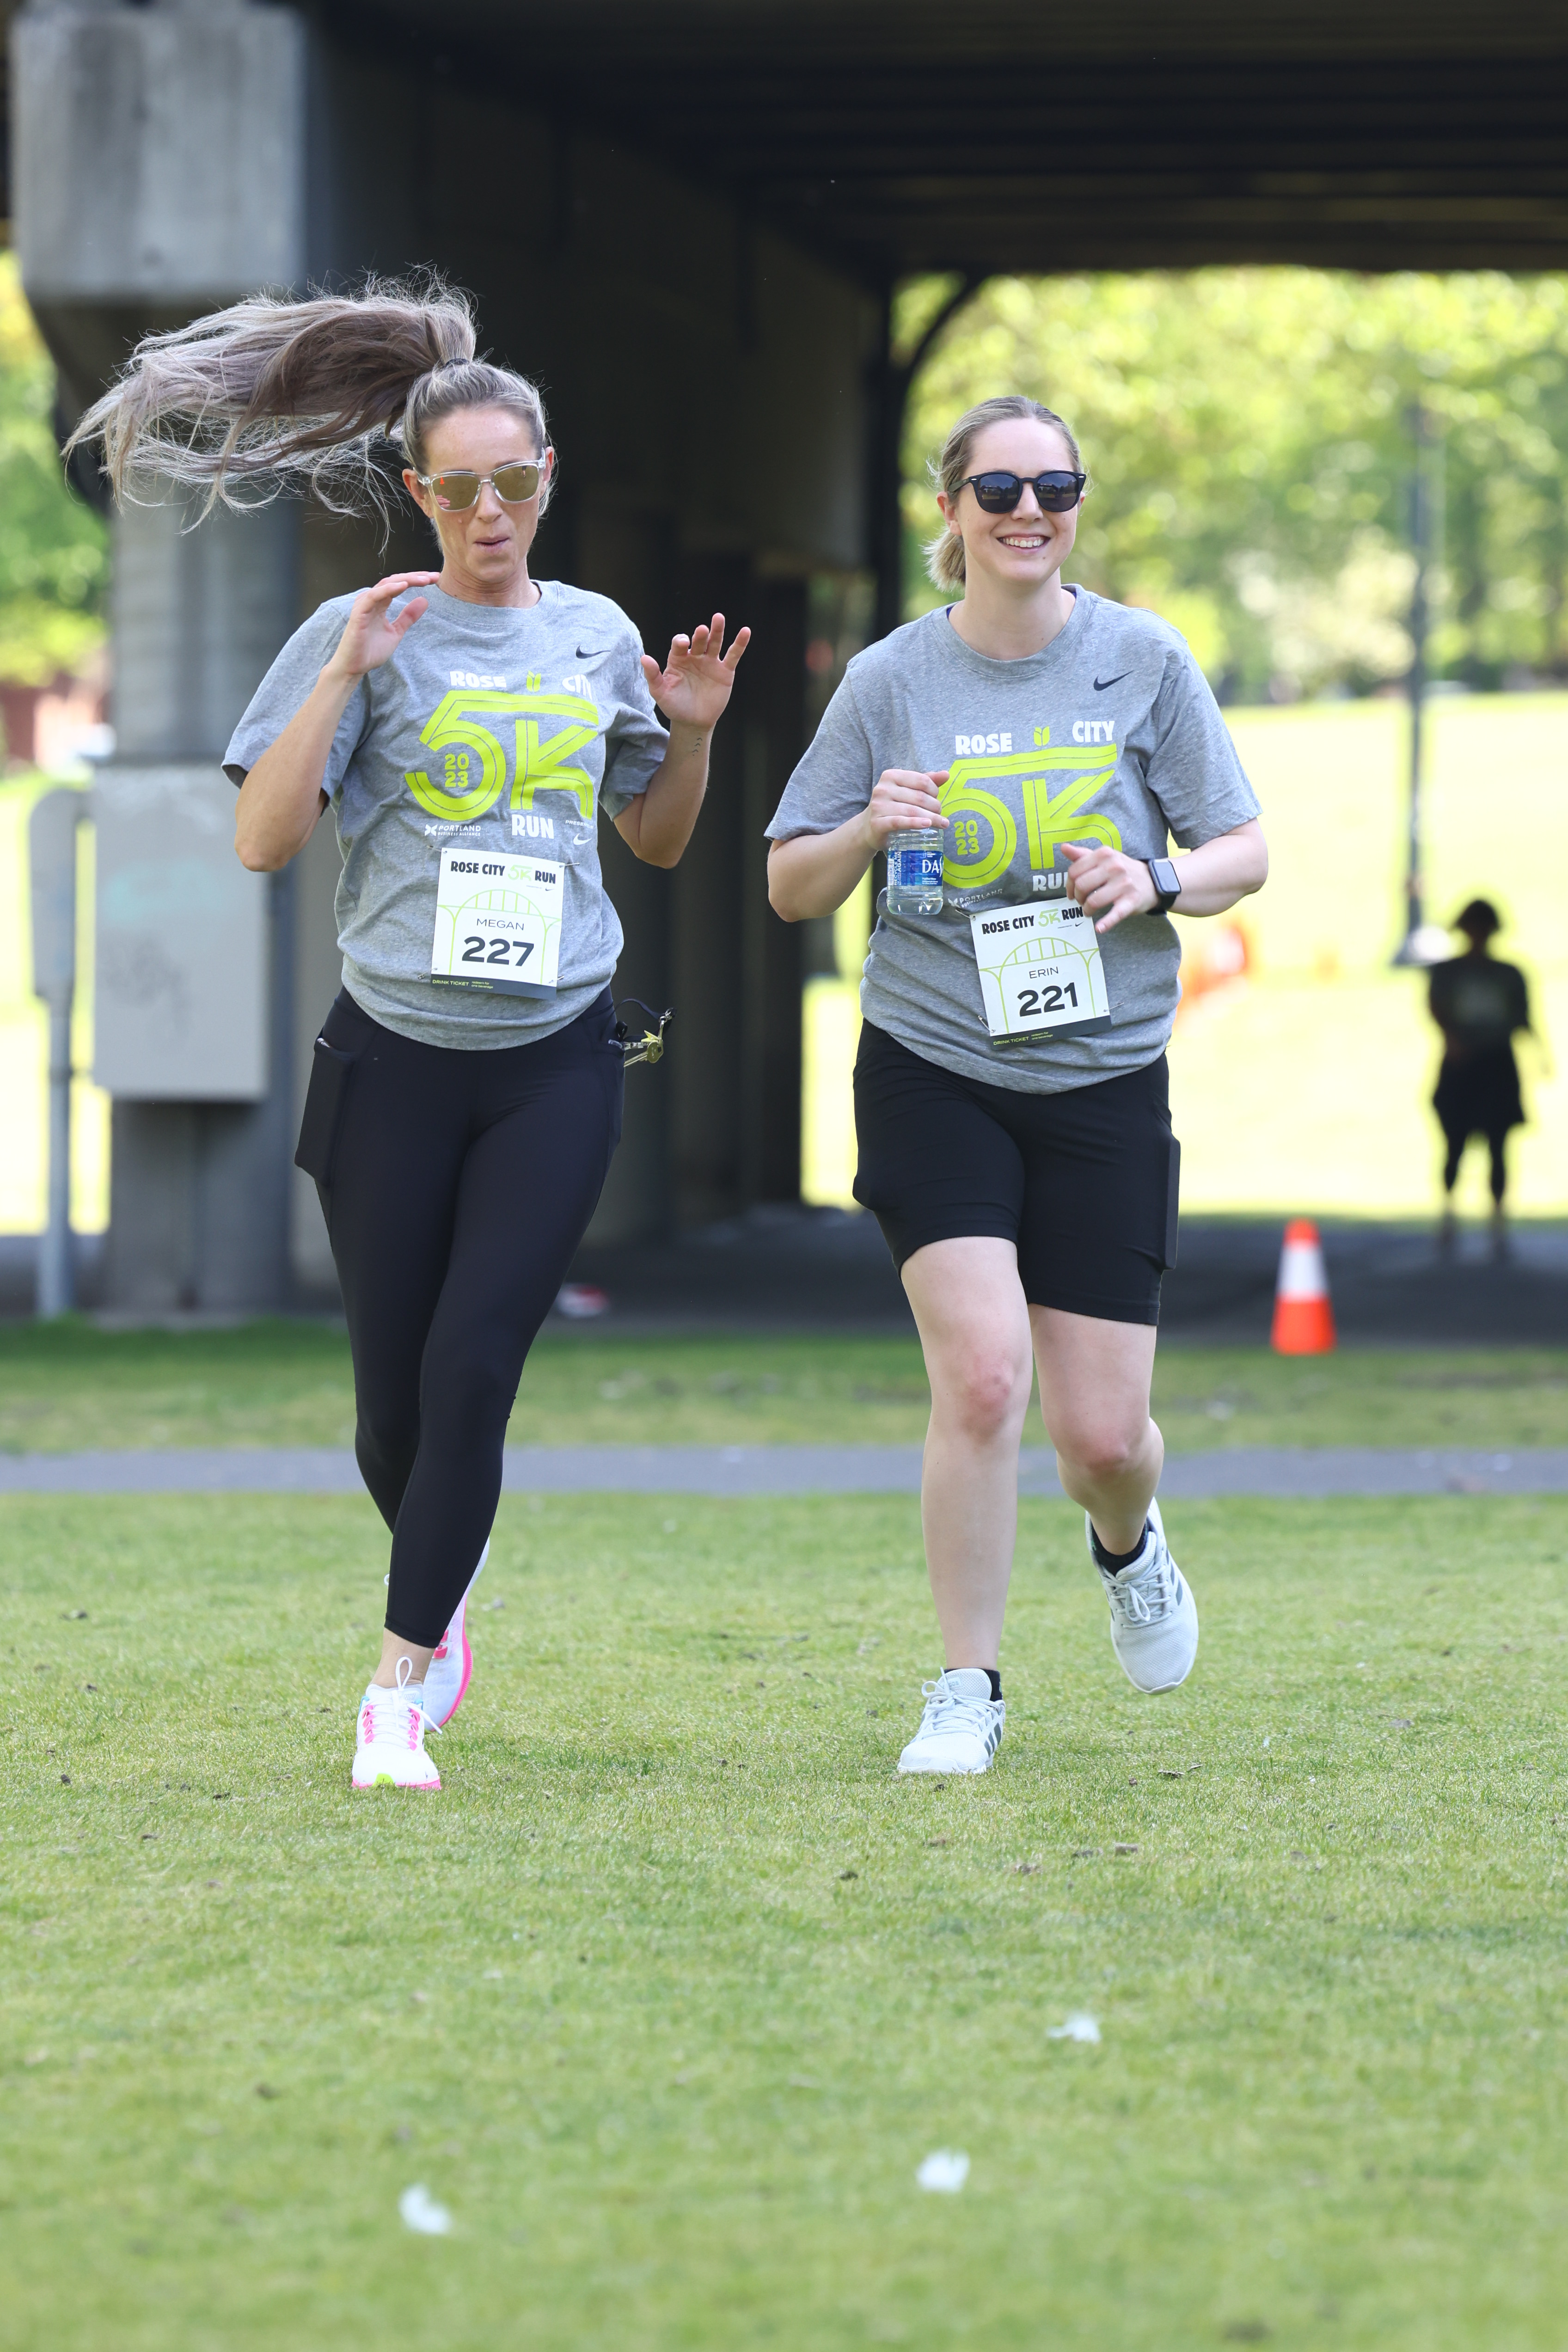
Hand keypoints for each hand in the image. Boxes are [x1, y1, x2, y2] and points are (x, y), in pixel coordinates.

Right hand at [325, 572, 442, 681]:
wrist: (355, 666)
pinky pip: (374, 596)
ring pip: (386, 584)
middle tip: (434, 576)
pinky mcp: (359, 612)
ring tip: (423, 579)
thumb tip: (424, 600)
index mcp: (380, 603)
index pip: (399, 585)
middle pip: (395, 581)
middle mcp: (372, 600)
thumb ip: (408, 617)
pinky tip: (403, 585)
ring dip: (406, 580)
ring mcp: (365, 604)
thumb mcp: (396, 632)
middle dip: (415, 577)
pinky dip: (389, 589)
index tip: (435, 579)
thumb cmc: (370, 650)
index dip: (417, 580)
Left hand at [642, 613, 751, 729]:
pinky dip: (740, 644)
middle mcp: (695, 657)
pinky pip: (733, 655)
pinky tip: (745, 632)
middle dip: (700, 635)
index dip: (680, 642)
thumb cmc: (674, 706)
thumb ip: (653, 675)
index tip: (683, 643)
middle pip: (698, 641)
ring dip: (717, 630)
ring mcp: (710, 662)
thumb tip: (644, 658)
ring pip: (715, 643)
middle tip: (702, 629)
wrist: (692, 722)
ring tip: (718, 618)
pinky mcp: (725, 671)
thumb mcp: (660, 692)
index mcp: (678, 659)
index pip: (679, 645)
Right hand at [861, 768, 949, 853]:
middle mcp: (883, 788)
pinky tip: (927, 824)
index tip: (937, 799)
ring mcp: (879, 806)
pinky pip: (900, 822)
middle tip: (940, 814)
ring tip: (942, 823)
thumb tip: (946, 775)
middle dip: (935, 806)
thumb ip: (926, 781)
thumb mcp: (907, 790)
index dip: (935, 790)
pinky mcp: (877, 823)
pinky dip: (915, 823)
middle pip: (919, 796)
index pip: (922, 780)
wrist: (870, 827)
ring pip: (912, 810)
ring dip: (932, 818)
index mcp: (891, 776)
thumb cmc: (893, 806)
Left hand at [1061, 841, 1159, 933]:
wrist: (1152, 880)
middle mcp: (1114, 867)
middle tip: (1081, 901)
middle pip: (1081, 885)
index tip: (1071, 892)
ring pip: (1093, 901)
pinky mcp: (1131, 901)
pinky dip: (1106, 923)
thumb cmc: (1122, 870)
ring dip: (1087, 910)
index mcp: (1104, 854)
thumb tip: (1063, 848)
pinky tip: (1099, 928)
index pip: (1075, 871)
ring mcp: (1123, 884)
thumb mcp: (1105, 858)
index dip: (1069, 885)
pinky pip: (1115, 914)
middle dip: (1077, 897)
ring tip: (1089, 910)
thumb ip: (1083, 854)